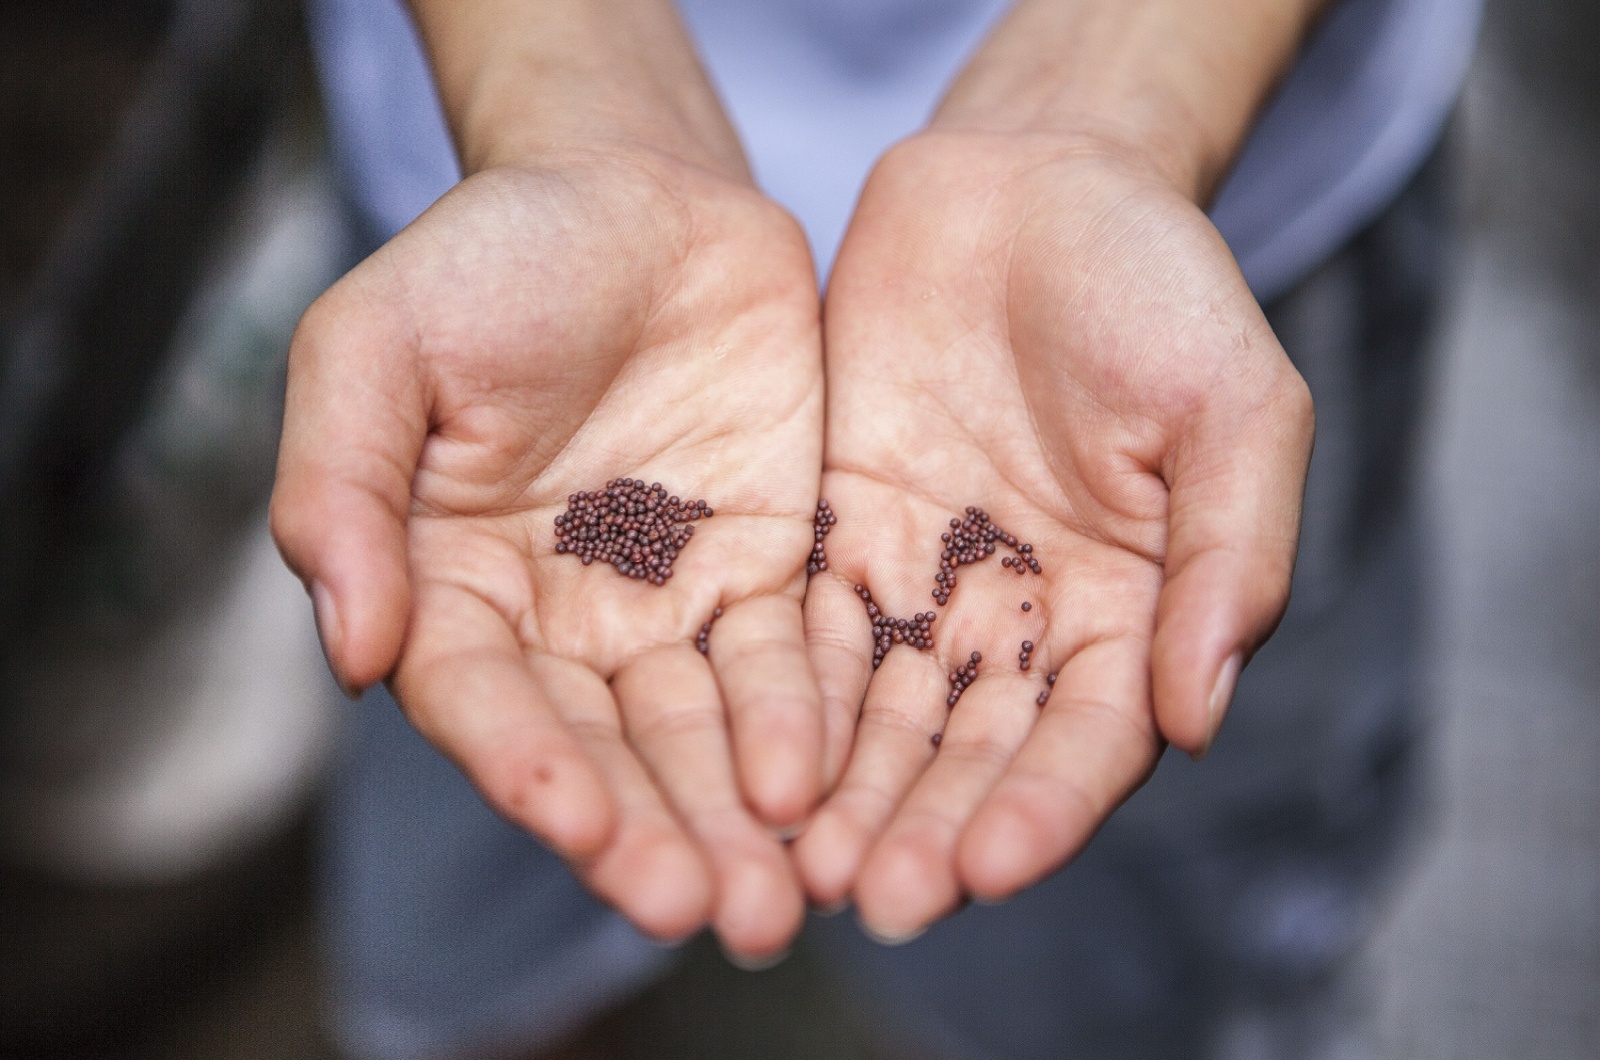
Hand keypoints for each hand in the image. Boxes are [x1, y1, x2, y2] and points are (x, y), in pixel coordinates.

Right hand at [271, 149, 823, 959]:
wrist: (636, 189)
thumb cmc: (490, 256)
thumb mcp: (374, 345)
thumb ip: (339, 489)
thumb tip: (350, 651)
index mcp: (451, 584)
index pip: (484, 701)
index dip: (525, 767)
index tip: (574, 822)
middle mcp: (561, 620)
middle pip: (604, 749)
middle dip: (653, 831)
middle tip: (706, 910)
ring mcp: (668, 602)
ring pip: (701, 732)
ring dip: (734, 817)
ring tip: (775, 899)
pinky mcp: (764, 572)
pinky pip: (787, 661)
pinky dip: (803, 724)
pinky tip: (823, 785)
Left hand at [794, 130, 1312, 939]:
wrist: (1031, 183)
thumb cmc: (1156, 283)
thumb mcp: (1233, 404)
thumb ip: (1233, 556)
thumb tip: (1203, 714)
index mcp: (1129, 609)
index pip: (1088, 740)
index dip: (1042, 809)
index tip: (987, 867)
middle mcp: (1019, 621)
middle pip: (969, 753)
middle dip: (925, 828)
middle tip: (872, 897)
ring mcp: (921, 583)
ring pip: (877, 716)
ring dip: (843, 794)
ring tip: (797, 865)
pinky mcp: (834, 536)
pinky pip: (799, 631)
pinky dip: (777, 699)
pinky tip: (743, 757)